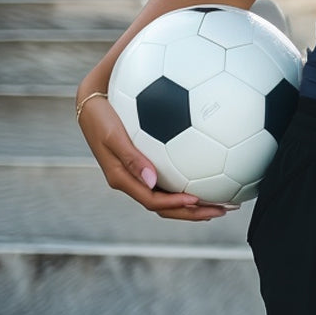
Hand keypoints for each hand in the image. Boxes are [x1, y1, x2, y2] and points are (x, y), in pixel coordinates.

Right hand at [76, 93, 234, 220]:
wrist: (93, 102)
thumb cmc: (102, 116)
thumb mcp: (113, 136)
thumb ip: (132, 158)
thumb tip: (152, 180)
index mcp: (122, 179)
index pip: (153, 201)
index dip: (176, 205)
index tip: (198, 200)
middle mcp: (132, 181)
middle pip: (165, 207)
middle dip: (194, 212)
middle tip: (223, 210)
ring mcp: (139, 174)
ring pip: (168, 197)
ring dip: (194, 204)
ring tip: (221, 202)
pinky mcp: (144, 164)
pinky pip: (168, 182)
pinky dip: (187, 186)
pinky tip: (207, 178)